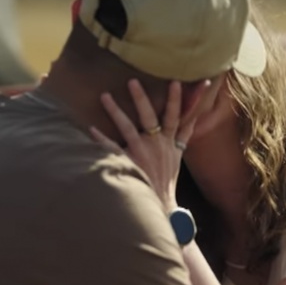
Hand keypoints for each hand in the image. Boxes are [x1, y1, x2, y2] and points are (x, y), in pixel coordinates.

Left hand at [90, 79, 219, 209]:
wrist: (160, 203)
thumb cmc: (167, 178)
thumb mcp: (179, 155)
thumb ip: (184, 135)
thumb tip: (194, 118)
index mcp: (170, 142)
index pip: (176, 117)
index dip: (176, 99)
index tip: (174, 81)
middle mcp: (157, 145)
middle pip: (150, 117)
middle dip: (141, 98)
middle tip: (132, 81)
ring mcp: (141, 153)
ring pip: (128, 128)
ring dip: (116, 111)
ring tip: (105, 96)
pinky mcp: (128, 163)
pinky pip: (112, 149)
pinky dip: (101, 139)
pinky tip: (91, 129)